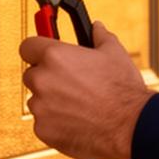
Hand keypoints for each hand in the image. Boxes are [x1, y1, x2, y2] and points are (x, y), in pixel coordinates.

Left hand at [20, 21, 153, 158]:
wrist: (130, 126)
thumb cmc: (122, 90)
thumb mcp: (114, 53)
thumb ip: (100, 36)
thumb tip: (96, 28)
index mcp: (55, 56)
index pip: (28, 46)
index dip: (37, 50)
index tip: (44, 54)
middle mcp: (42, 80)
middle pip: (31, 74)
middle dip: (46, 77)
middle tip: (70, 82)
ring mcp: (40, 107)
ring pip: (37, 100)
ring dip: (51, 101)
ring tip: (79, 104)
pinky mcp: (43, 130)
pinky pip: (43, 122)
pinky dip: (55, 122)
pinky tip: (78, 120)